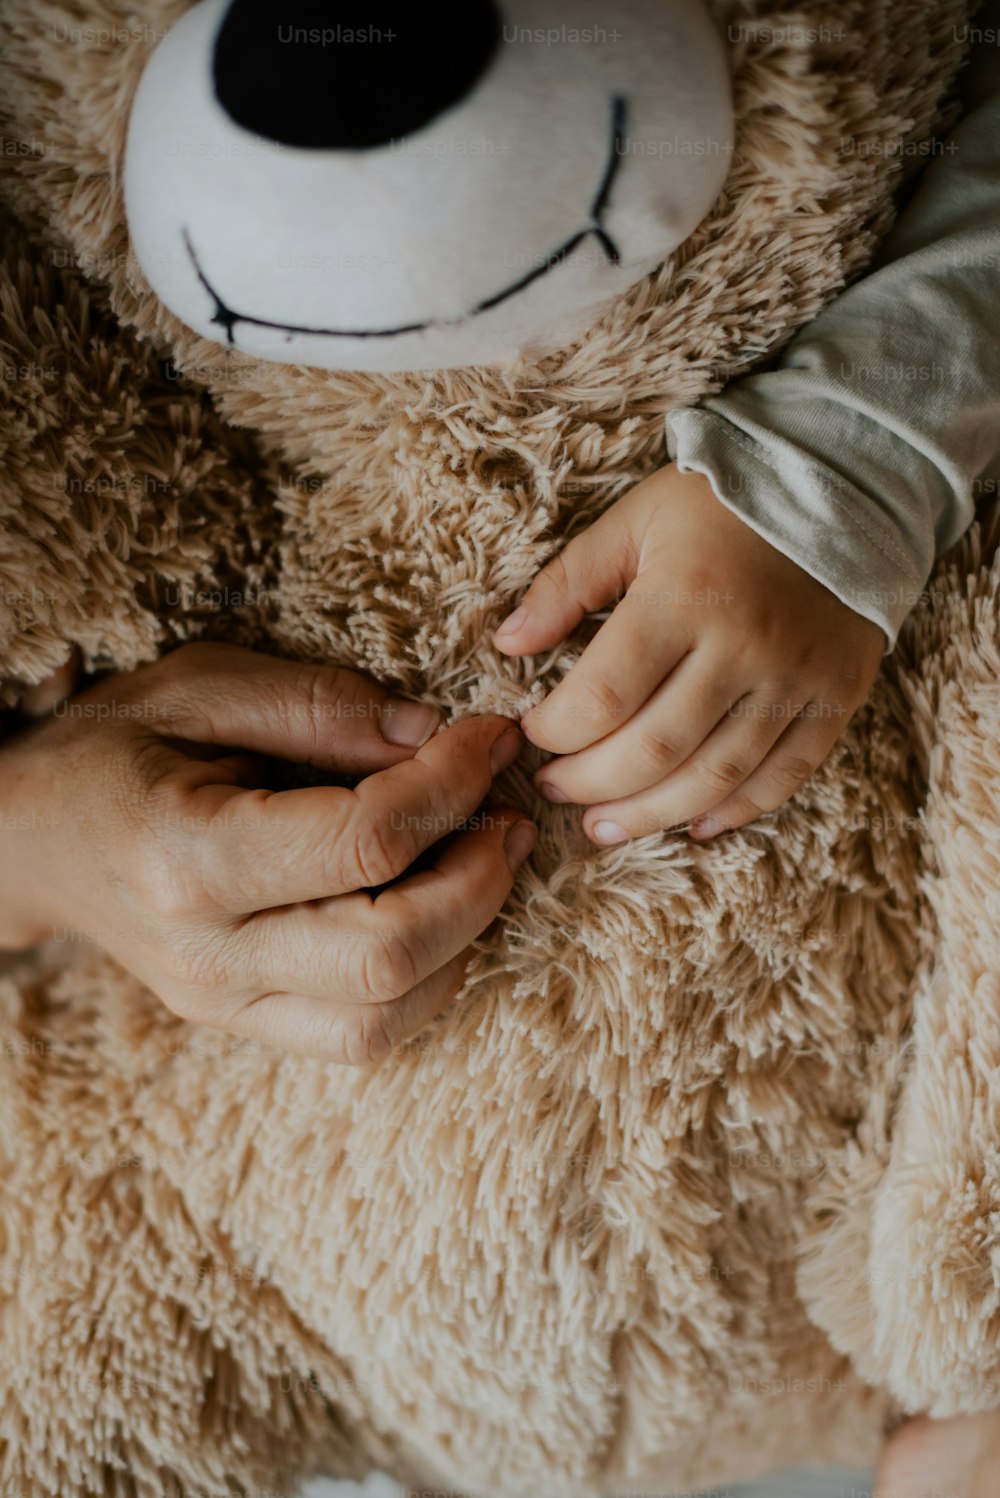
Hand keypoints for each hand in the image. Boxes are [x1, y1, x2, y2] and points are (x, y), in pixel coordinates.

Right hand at [0, 643, 533, 1062]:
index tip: (491, 736)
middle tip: (509, 814)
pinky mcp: (244, 1023)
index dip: (453, 785)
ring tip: (488, 859)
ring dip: (465, 939)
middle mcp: (206, 954)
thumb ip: (320, 706)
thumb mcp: (202, 686)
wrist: (32, 839)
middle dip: (479, 881)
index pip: (365, 842)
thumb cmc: (114, 747)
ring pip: (383, 1018)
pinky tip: (442, 910)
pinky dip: (427, 979)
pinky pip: (362, 1034)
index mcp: (187, 856)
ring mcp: (223, 1004)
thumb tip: (433, 733)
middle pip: (387, 956)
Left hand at [493, 464, 883, 841]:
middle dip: (590, 783)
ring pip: (714, 778)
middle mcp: (741, 647)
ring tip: (605, 826)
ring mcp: (794, 679)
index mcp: (682, 598)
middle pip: (653, 750)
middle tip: (555, 789)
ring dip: (651, 815)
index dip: (555, 731)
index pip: (603, 696)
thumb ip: (568, 583)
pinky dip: (736, 810)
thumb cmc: (723, 503)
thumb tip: (508, 642)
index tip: (532, 734)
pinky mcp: (836, 698)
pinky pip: (784, 776)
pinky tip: (694, 825)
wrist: (846, 485)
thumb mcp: (636, 521)